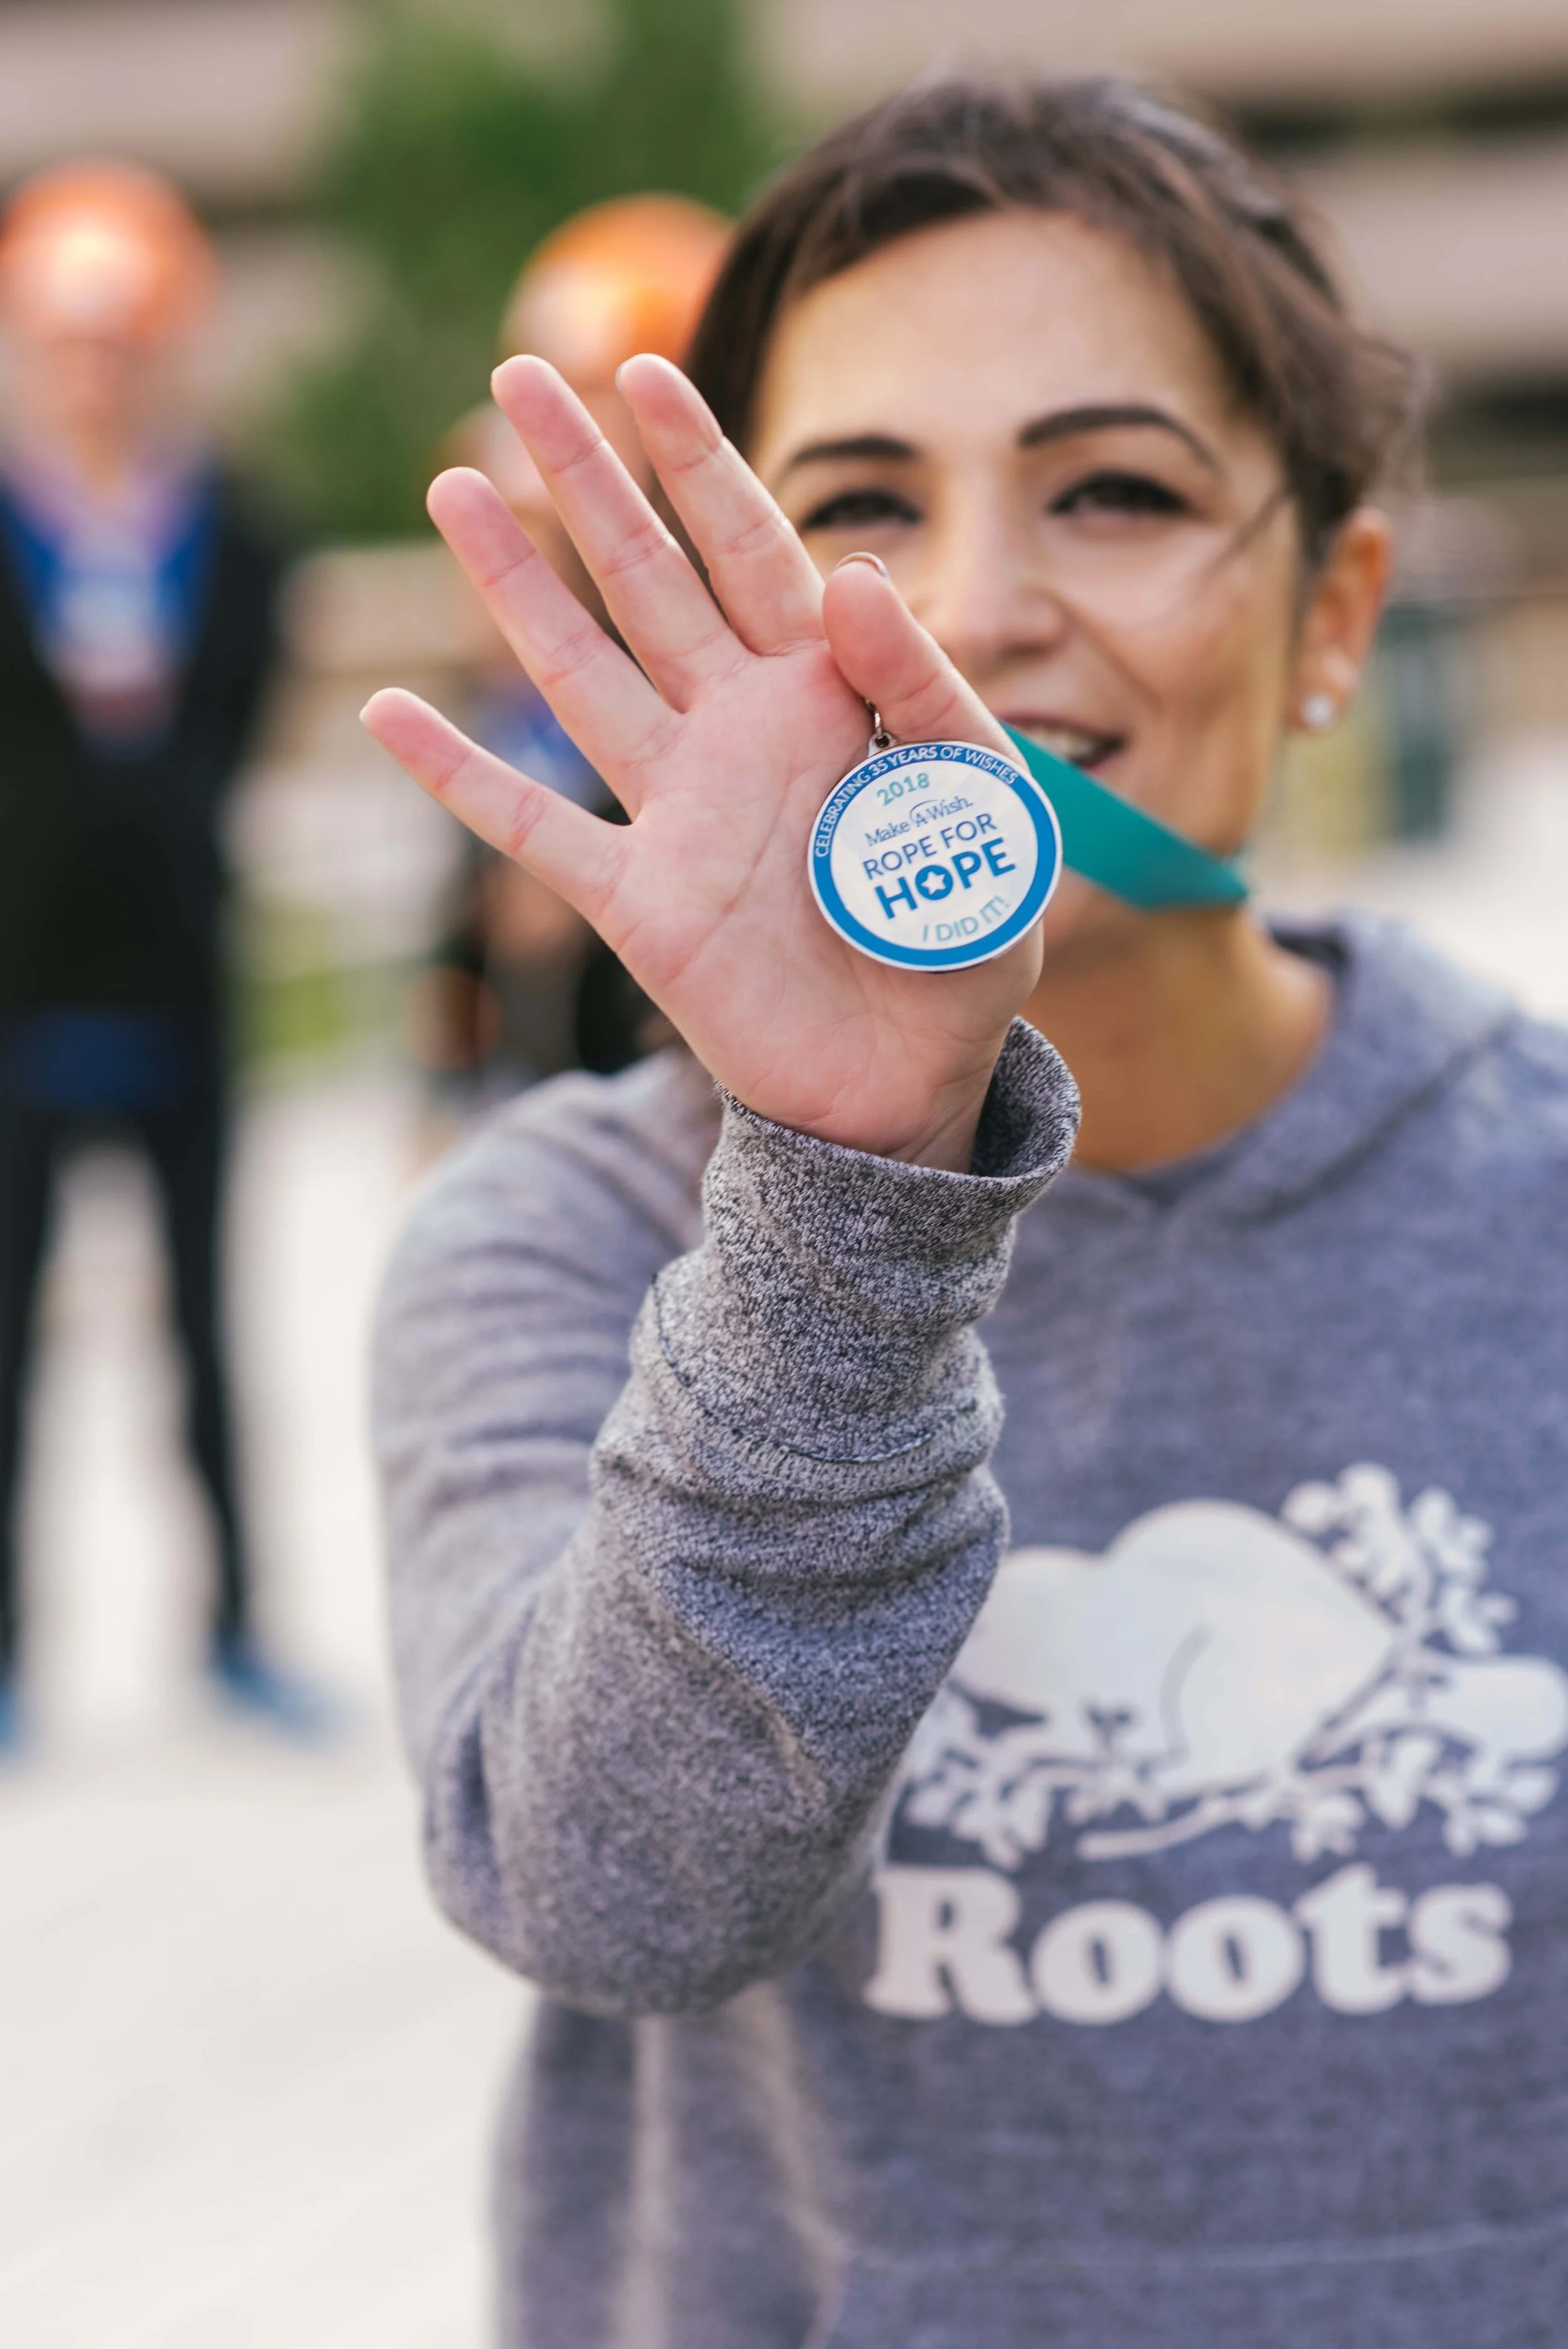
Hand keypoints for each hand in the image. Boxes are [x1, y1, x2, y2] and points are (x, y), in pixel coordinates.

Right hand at [362, 355, 1041, 1169]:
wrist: (910, 1082)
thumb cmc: (961, 942)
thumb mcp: (985, 805)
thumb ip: (927, 689)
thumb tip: (854, 571)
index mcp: (828, 693)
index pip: (753, 549)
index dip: (700, 462)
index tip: (647, 372)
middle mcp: (737, 730)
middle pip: (647, 579)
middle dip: (589, 480)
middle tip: (520, 374)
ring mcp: (676, 810)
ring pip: (578, 673)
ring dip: (516, 585)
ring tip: (455, 487)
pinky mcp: (635, 902)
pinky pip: (532, 831)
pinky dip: (459, 778)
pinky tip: (387, 712)